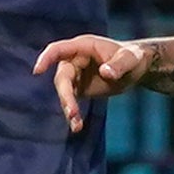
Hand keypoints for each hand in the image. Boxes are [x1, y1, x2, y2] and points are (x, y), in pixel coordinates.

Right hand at [33, 33, 152, 129]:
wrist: (136, 69)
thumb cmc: (132, 57)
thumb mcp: (130, 59)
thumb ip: (118, 65)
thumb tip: (104, 73)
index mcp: (83, 46)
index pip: (58, 49)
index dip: (46, 58)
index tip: (37, 71)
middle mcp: (74, 60)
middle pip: (62, 77)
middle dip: (65, 96)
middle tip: (72, 113)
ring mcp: (75, 75)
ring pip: (65, 92)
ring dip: (68, 107)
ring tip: (76, 125)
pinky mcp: (79, 89)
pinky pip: (71, 101)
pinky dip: (73, 114)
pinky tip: (77, 126)